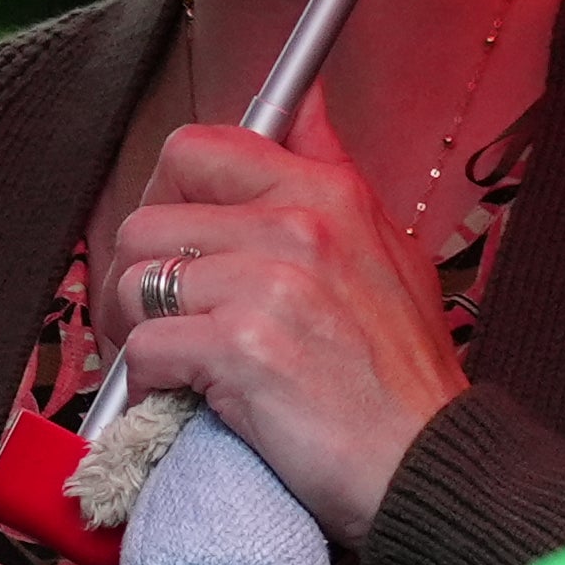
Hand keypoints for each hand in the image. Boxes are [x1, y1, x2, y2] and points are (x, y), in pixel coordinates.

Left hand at [103, 87, 468, 541]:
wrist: (431, 466)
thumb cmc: (402, 376)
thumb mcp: (388, 251)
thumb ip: (331, 169)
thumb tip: (304, 98)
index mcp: (328, 192)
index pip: (195, 150)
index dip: (160, 199)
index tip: (170, 245)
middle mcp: (299, 225)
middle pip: (145, 223)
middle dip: (133, 278)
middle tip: (154, 320)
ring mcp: (270, 284)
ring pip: (135, 284)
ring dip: (136, 333)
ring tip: (173, 365)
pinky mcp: (242, 347)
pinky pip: (145, 348)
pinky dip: (149, 384)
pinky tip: (184, 398)